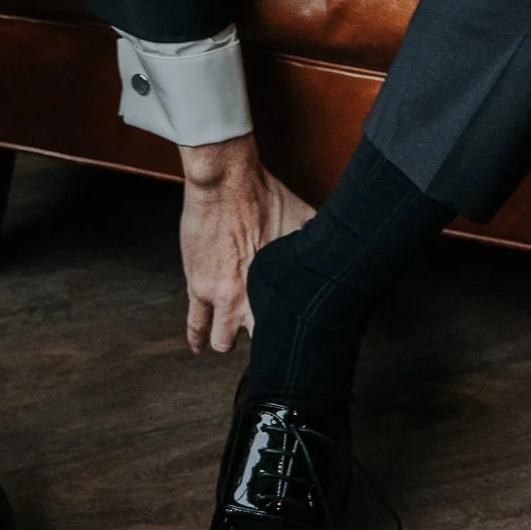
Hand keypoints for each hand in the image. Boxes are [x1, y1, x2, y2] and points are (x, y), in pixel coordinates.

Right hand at [178, 134, 315, 353]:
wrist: (225, 183)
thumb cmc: (264, 196)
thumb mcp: (302, 220)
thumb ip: (315, 239)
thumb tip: (336, 239)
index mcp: (278, 285)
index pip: (286, 328)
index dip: (288, 334)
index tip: (291, 336)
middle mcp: (250, 298)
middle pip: (256, 344)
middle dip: (259, 343)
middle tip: (261, 339)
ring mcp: (221, 295)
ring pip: (221, 341)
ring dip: (225, 340)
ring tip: (228, 341)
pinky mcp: (198, 286)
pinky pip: (195, 324)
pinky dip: (197, 338)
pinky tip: (199, 346)